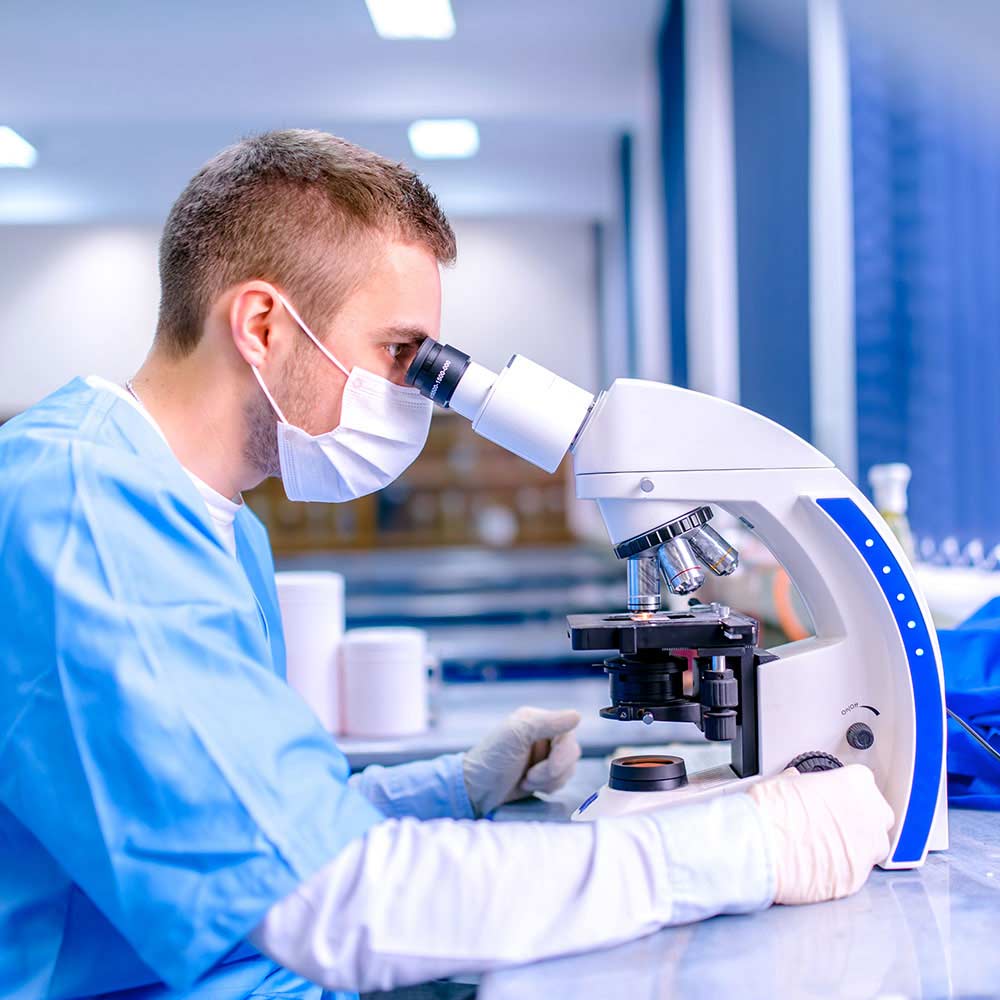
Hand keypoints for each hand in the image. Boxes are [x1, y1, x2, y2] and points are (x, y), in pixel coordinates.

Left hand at [462, 706, 581, 816]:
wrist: (476, 791)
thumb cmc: (491, 759)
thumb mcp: (516, 735)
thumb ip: (548, 723)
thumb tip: (577, 715)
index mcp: (537, 721)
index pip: (568, 733)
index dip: (562, 754)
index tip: (548, 767)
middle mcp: (543, 735)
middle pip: (571, 753)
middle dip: (552, 770)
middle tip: (530, 777)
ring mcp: (544, 755)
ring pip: (568, 769)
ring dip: (549, 780)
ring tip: (526, 781)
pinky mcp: (543, 775)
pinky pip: (561, 780)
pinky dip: (548, 787)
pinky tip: (528, 786)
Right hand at [748, 764, 894, 904]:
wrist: (757, 848)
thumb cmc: (768, 811)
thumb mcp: (782, 782)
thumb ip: (800, 782)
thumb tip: (795, 782)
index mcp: (854, 784)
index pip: (863, 782)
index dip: (844, 790)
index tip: (833, 796)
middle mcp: (869, 816)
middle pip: (878, 815)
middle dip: (860, 817)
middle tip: (832, 819)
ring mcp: (866, 851)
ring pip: (873, 847)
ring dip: (856, 844)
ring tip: (825, 844)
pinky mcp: (856, 880)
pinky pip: (855, 872)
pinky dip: (841, 868)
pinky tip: (818, 863)